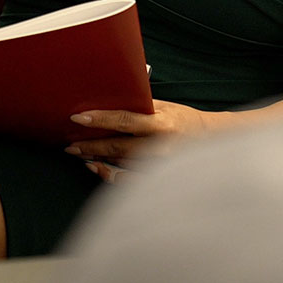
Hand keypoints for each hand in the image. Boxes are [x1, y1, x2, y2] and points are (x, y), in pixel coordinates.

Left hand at [62, 100, 221, 177]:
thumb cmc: (185, 120)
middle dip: (90, 147)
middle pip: (118, 148)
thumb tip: (109, 100)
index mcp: (162, 124)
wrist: (211, 142)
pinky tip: (99, 169)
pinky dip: (111, 176)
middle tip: (70, 145)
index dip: (100, 120)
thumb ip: (140, 106)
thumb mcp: (165, 106)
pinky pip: (129, 182)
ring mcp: (159, 167)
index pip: (125, 121)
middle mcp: (160, 147)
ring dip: (97, 161)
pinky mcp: (159, 180)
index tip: (78, 118)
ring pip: (121, 166)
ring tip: (80, 155)